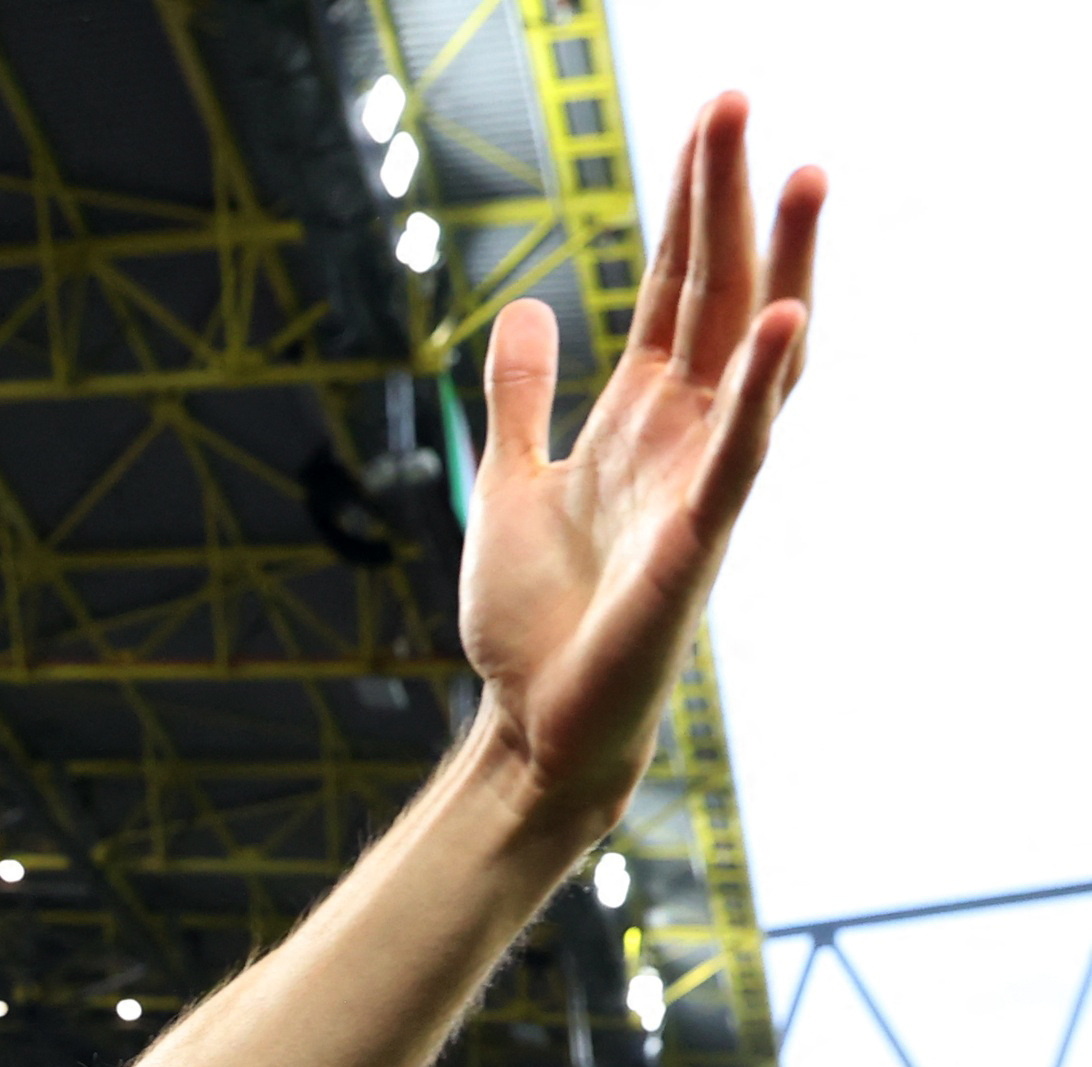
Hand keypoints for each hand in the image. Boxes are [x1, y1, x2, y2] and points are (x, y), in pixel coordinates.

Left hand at [463, 97, 822, 819]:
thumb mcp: (508, 481)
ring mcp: (700, 482)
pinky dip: (758, 384)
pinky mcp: (699, 538)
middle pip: (715, 292)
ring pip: (753, 354)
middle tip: (738, 99)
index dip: (687, 204)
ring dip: (780, 263)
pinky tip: (780, 318)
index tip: (708, 118)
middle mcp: (684, 435)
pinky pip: (740, 449)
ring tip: (802, 173)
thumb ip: (523, 397)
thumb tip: (527, 308)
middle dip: (727, 198)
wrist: (532, 723)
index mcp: (639, 417)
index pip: (674, 287)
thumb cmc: (533, 619)